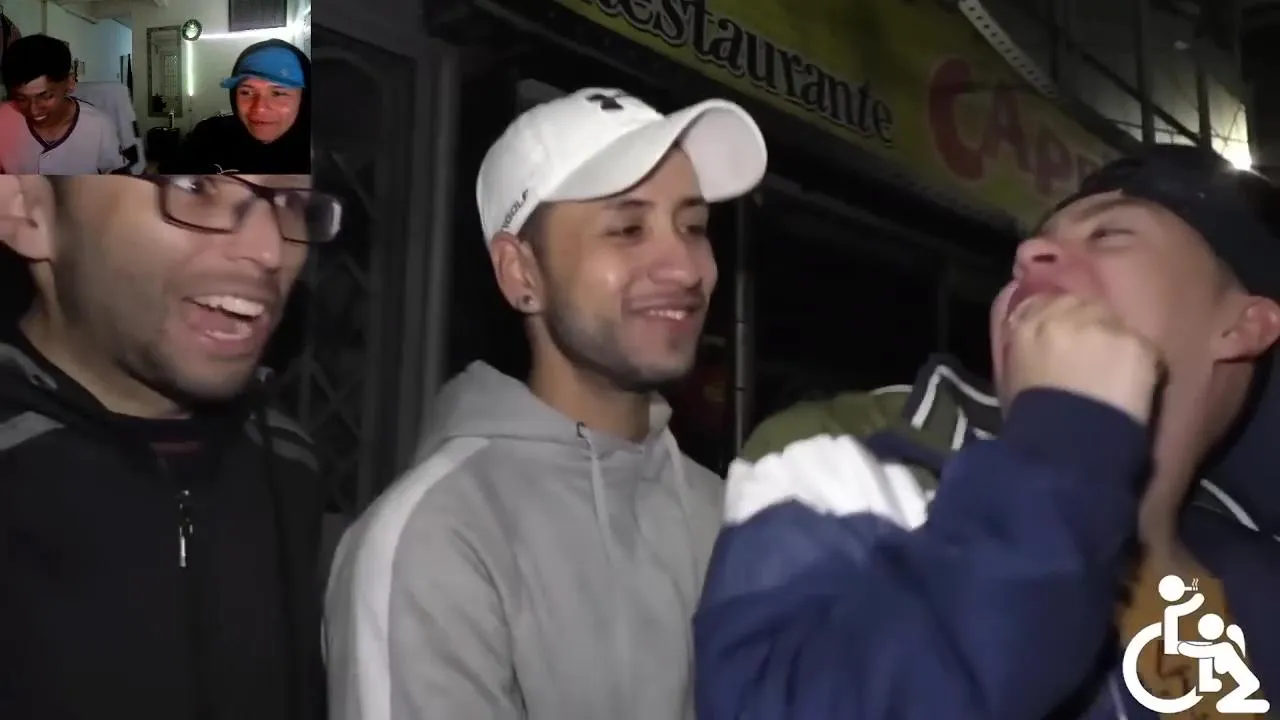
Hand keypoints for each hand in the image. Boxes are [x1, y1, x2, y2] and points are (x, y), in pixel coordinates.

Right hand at [1005, 294, 1161, 423]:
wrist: (1066, 446)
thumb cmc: (1031, 420)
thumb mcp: (1013, 377)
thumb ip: (1024, 348)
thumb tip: (1036, 340)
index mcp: (1028, 323)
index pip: (1045, 300)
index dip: (1059, 320)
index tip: (1065, 340)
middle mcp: (1065, 314)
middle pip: (1085, 306)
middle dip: (1090, 327)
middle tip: (1093, 361)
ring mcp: (1103, 327)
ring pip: (1116, 325)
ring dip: (1116, 346)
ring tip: (1113, 380)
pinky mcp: (1136, 343)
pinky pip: (1143, 349)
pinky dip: (1141, 368)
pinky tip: (1131, 392)